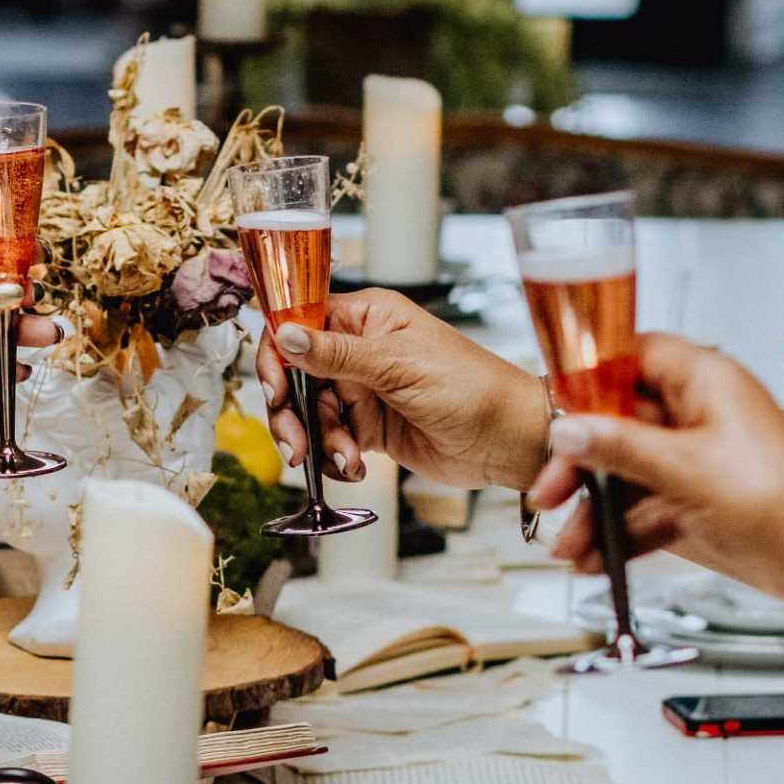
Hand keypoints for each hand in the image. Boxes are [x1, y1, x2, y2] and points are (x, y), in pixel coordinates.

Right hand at [261, 292, 552, 487]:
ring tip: (343, 458)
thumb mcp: (400, 367)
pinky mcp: (369, 427)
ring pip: (310, 411)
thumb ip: (338, 354)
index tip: (273, 387)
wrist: (509, 442)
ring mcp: (363, 390)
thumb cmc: (473, 389)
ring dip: (317, 439)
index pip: (300, 320)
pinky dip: (335, 456)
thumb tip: (285, 334)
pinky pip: (331, 439)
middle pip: (296, 373)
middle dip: (290, 410)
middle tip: (294, 443)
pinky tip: (356, 466)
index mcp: (368, 318)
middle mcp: (360, 350)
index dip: (278, 351)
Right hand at [518, 335, 783, 596]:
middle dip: (581, 463)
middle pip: (621, 421)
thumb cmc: (779, 502)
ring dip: (596, 508)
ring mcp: (700, 456)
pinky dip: (621, 531)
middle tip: (550, 490)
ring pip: (629, 471)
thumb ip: (619, 446)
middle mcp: (702, 411)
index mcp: (706, 379)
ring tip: (570, 543)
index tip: (554, 405)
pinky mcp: (701, 497)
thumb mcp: (684, 468)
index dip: (589, 376)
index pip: (633, 355)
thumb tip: (569, 428)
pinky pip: (647, 505)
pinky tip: (597, 556)